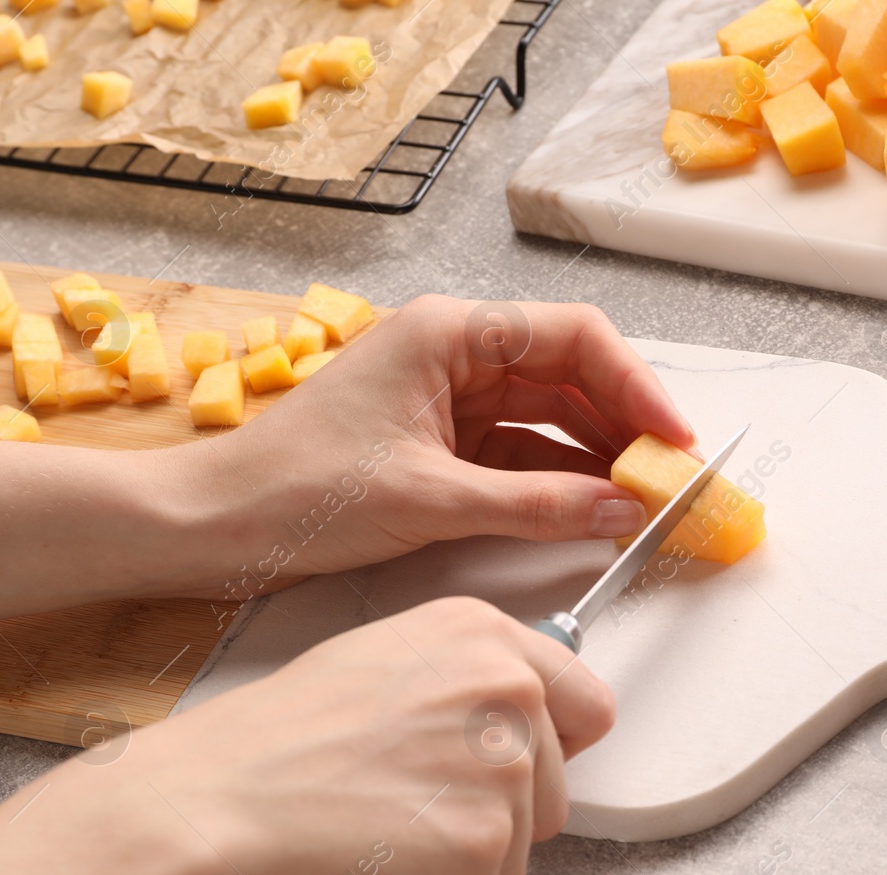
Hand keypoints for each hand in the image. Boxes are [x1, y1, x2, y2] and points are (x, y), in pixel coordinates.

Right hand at [115, 595, 613, 874]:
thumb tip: (508, 725)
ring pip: (521, 849)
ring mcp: (502, 764)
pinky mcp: (483, 842)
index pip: (585, 704)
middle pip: (557, 788)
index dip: (552, 748)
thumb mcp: (378, 667)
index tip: (513, 766)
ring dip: (458, 862)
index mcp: (480, 633)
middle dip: (493, 815)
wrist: (201, 808)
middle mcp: (507, 687)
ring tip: (377, 833)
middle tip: (404, 808)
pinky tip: (370, 866)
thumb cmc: (264, 747)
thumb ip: (461, 686)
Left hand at [178, 296, 696, 596]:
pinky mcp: (441, 446)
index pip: (573, 338)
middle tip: (670, 477)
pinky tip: (594, 510)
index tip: (672, 437)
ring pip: (550, 419)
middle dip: (625, 425)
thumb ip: (536, 504)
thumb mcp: (429, 499)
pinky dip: (559, 483)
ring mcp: (449, 401)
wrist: (213, 527)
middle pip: (570, 376)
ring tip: (644, 499)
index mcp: (448, 334)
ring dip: (597, 458)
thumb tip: (619, 511)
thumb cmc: (294, 490)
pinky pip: (521, 455)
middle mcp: (455, 355)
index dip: (636, 385)